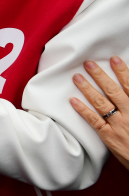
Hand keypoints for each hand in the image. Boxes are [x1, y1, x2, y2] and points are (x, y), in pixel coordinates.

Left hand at [70, 56, 128, 170]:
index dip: (123, 71)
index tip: (114, 58)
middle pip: (113, 91)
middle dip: (100, 75)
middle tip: (88, 63)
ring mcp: (119, 126)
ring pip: (101, 103)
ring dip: (88, 88)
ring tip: (77, 77)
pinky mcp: (109, 137)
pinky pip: (94, 121)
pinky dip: (83, 110)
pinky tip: (73, 100)